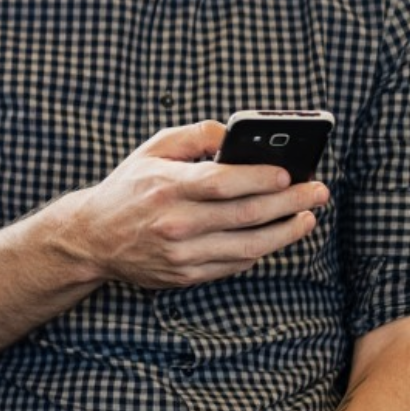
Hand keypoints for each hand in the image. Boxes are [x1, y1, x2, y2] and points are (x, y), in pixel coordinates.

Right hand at [57, 122, 329, 289]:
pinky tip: (274, 236)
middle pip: (246, 214)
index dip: (262, 178)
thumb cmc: (128, 188)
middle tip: (317, 192)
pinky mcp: (185, 276)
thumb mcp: (151, 150)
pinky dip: (260, 250)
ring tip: (306, 218)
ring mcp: (180, 253)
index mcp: (166, 186)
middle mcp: (174, 222)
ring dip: (286, 232)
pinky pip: (234, 265)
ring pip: (249, 246)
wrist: (92, 237)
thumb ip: (194, 136)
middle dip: (291, 203)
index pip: (223, 182)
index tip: (291, 173)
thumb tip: (234, 134)